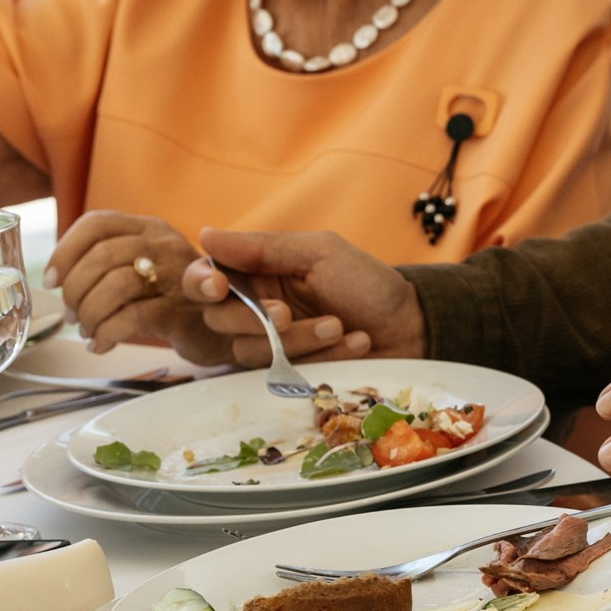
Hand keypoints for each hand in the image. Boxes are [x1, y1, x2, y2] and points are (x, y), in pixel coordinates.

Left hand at [44, 212, 207, 355]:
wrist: (227, 323)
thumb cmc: (175, 295)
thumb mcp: (146, 264)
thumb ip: (109, 261)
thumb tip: (57, 279)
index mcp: (150, 227)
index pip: (97, 223)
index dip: (65, 251)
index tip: (51, 280)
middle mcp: (164, 244)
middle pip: (101, 256)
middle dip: (74, 290)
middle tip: (72, 313)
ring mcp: (176, 276)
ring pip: (114, 286)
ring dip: (89, 314)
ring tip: (89, 330)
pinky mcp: (180, 311)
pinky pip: (129, 318)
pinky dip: (105, 334)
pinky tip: (101, 344)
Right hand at [180, 228, 426, 368]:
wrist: (409, 327)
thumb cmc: (366, 283)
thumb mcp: (320, 254)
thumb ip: (263, 248)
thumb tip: (205, 234)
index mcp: (257, 273)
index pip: (205, 278)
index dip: (201, 283)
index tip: (218, 286)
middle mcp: (254, 309)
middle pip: (218, 320)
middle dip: (253, 319)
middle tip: (286, 313)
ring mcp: (271, 346)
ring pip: (251, 351)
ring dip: (298, 339)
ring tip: (340, 325)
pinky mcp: (288, 376)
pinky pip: (283, 374)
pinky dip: (322, 357)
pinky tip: (355, 343)